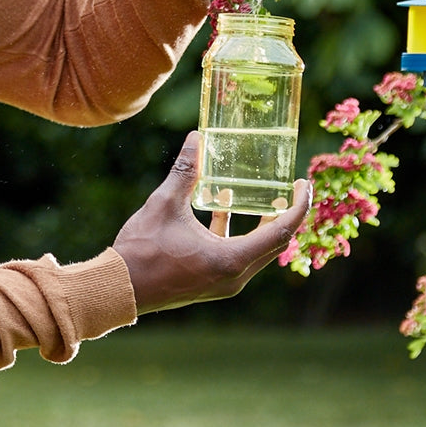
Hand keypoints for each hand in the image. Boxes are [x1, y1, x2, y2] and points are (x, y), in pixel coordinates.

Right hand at [111, 131, 311, 314]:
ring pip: (257, 249)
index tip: (304, 184)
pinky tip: (222, 205)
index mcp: (231, 259)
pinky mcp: (212, 280)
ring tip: (266, 194)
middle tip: (292, 186)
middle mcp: (235, 276)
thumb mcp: (164, 204)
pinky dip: (237, 230)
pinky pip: (237, 253)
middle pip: (275, 243)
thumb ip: (185, 172)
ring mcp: (225, 282)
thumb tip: (197, 139)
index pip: (280, 232)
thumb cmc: (143, 249)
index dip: (298, 206)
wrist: (121, 288)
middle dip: (286, 213)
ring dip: (263, 222)